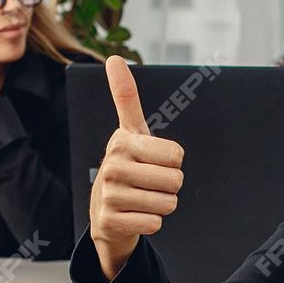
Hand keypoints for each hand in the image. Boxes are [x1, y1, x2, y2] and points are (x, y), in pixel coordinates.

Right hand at [88, 57, 183, 280]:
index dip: (173, 162)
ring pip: (168, 204)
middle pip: (175, 181)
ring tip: (142, 199)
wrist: (105, 212)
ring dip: (161, 205)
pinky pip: (155, 224)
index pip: (177, 154)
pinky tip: (134, 216)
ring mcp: (109, 195)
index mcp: (122, 141)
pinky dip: (151, 223)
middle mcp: (112, 166)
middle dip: (170, 186)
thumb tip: (113, 59)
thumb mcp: (130, 132)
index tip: (153, 160)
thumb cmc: (127, 166)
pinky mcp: (109, 221)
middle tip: (149, 183)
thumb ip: (125, 96)